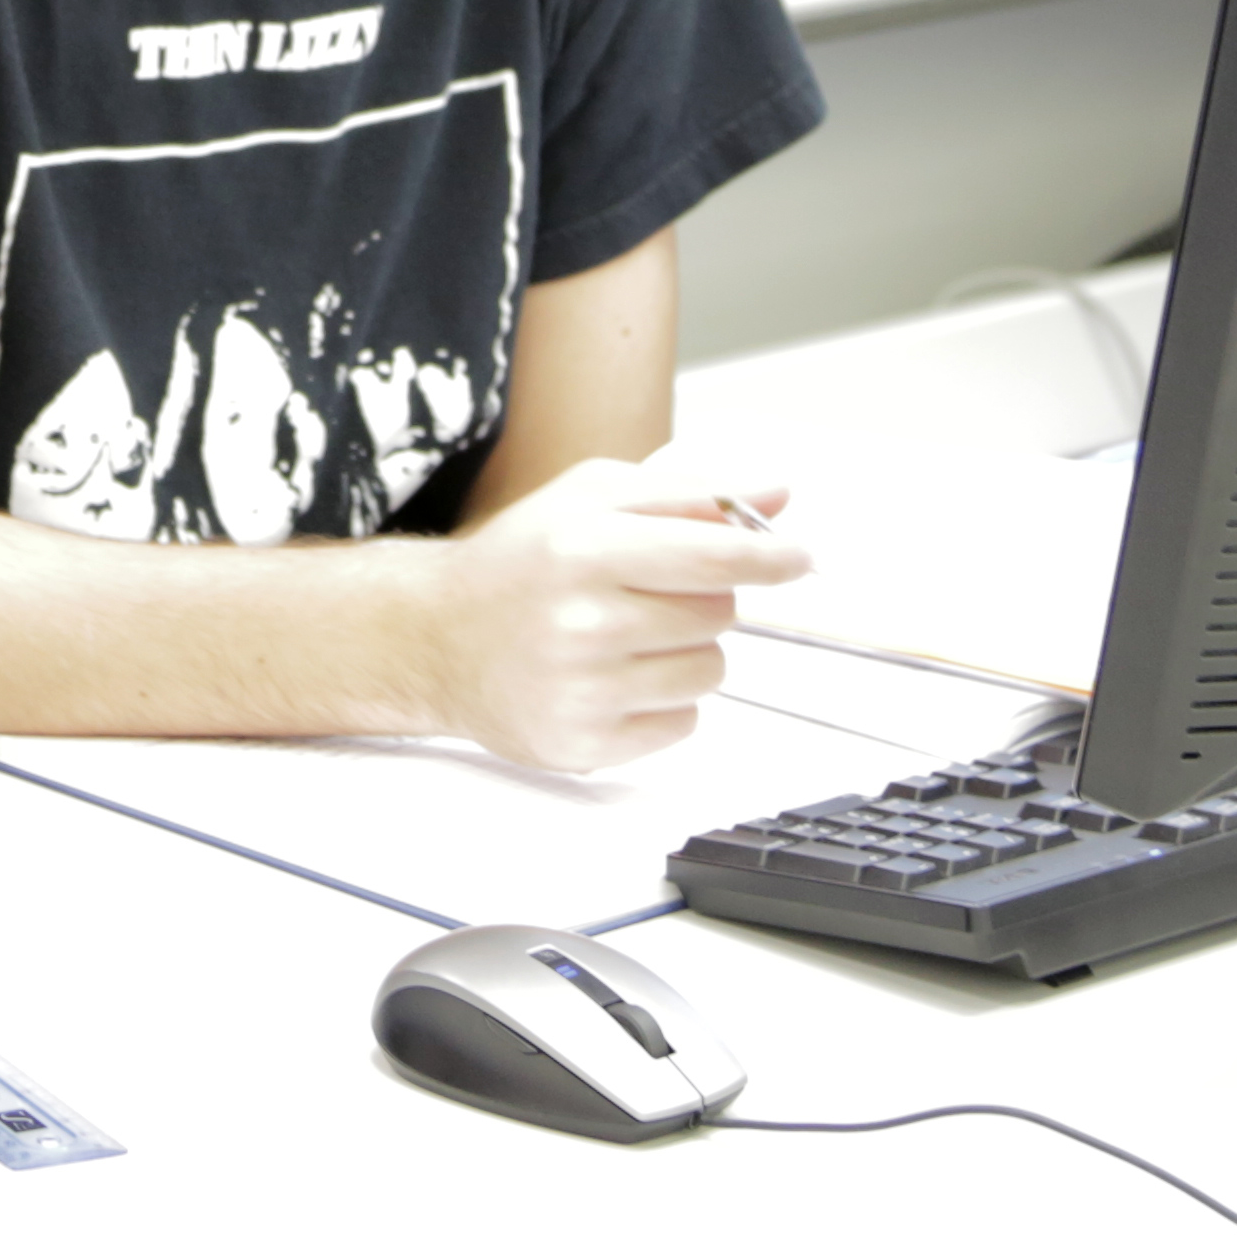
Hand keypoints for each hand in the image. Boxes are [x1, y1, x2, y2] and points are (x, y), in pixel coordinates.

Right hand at [418, 452, 805, 771]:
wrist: (437, 638)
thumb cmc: (522, 561)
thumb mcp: (590, 496)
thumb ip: (689, 493)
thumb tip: (776, 497)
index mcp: (582, 547)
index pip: (710, 556)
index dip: (768, 557)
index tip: (800, 558)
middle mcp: (580, 621)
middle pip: (718, 614)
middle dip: (704, 599)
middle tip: (649, 591)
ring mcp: (580, 690)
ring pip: (709, 672)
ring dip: (688, 652)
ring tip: (627, 636)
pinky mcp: (583, 744)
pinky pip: (682, 723)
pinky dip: (664, 701)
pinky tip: (613, 678)